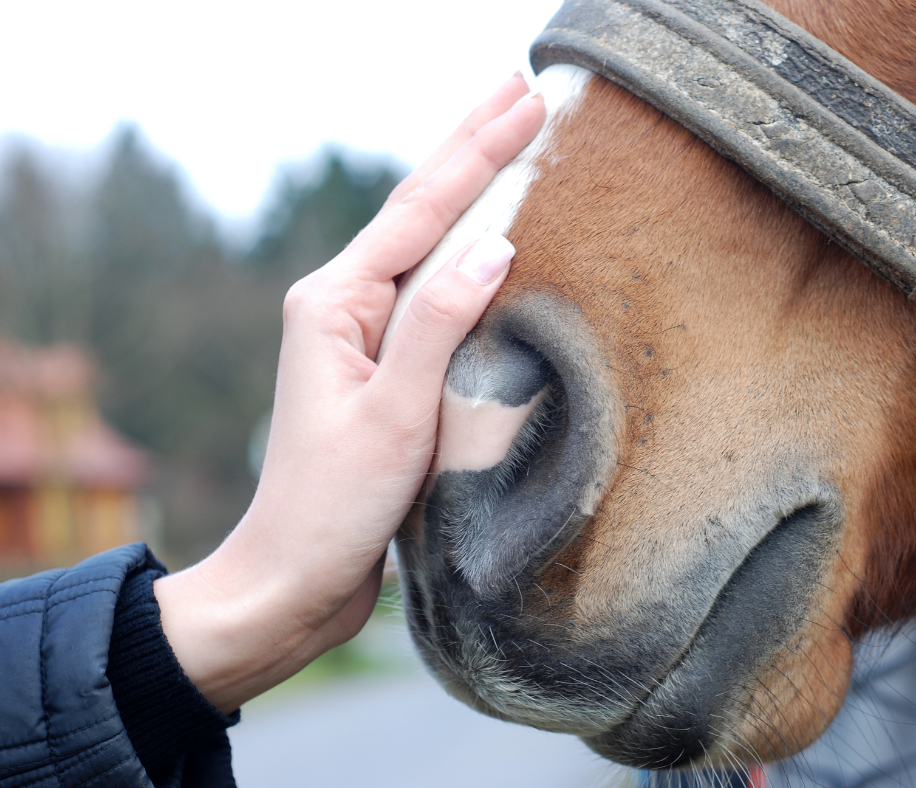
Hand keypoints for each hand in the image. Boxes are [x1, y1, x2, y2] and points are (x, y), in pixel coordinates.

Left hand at [153, 74, 545, 713]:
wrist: (295, 576)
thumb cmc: (332, 505)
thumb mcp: (392, 415)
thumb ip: (437, 325)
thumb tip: (494, 243)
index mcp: (335, 304)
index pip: (420, 210)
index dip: (479, 152)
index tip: (527, 100)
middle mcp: (344, 307)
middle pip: (418, 212)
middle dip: (471, 150)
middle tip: (521, 91)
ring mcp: (363, 336)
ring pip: (426, 249)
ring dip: (470, 194)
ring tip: (510, 143)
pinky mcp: (382, 369)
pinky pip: (433, 297)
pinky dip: (467, 258)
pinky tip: (490, 240)